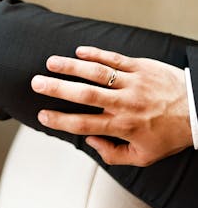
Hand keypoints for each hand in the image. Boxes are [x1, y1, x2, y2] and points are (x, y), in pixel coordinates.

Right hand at [31, 46, 191, 165]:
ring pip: (96, 72)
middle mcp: (124, 103)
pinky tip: (79, 50)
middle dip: (57, 88)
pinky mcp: (141, 66)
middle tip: (36, 83)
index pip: (83, 124)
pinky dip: (95, 52)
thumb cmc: (171, 134)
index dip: (59, 121)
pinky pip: (114, 58)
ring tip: (50, 62)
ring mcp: (132, 82)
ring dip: (71, 66)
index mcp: (122, 126)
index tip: (42, 116)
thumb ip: (114, 154)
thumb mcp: (144, 156)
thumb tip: (91, 142)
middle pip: (84, 95)